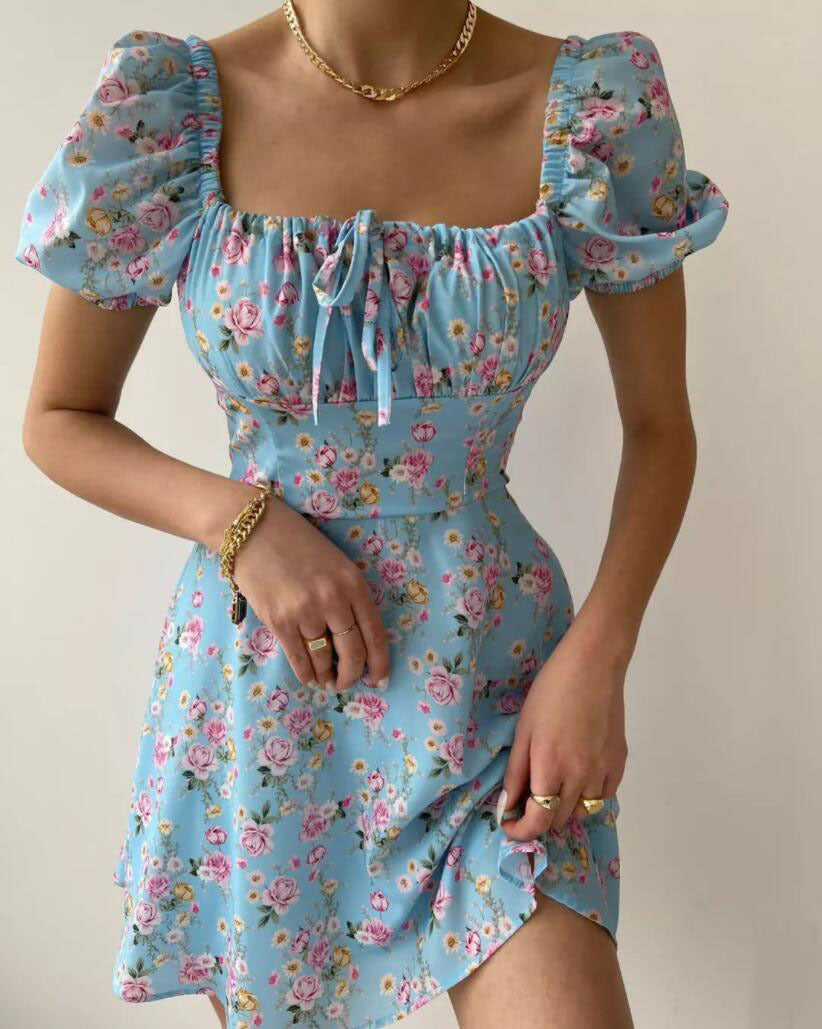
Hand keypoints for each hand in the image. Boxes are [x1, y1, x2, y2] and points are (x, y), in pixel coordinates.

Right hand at [232, 496, 389, 691]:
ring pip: (324, 660)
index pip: (375, 634)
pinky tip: (309, 677)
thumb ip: (350, 597)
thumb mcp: (337, 564)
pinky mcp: (278, 621)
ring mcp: (305, 612)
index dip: (380, 663)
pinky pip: (299, 659)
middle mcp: (333, 600)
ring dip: (327, 677)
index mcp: (354, 584)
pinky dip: (306, 674)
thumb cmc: (297, 543)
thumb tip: (357, 639)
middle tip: (348, 683)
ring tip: (326, 680)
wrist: (253, 530)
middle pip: (353, 654)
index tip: (379, 679)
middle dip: (353, 676)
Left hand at [497, 629, 627, 838]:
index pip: (538, 822)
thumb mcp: (524, 730)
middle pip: (559, 820)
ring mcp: (603, 772)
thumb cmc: (551, 691)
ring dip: (564, 808)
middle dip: (539, 817)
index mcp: (551, 769)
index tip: (509, 824)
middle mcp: (580, 778)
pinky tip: (579, 778)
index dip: (521, 832)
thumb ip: (516, 772)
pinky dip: (588, 796)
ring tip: (553, 786)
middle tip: (527, 799)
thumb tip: (508, 806)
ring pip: (583, 811)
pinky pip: (604, 796)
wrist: (593, 666)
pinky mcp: (620, 763)